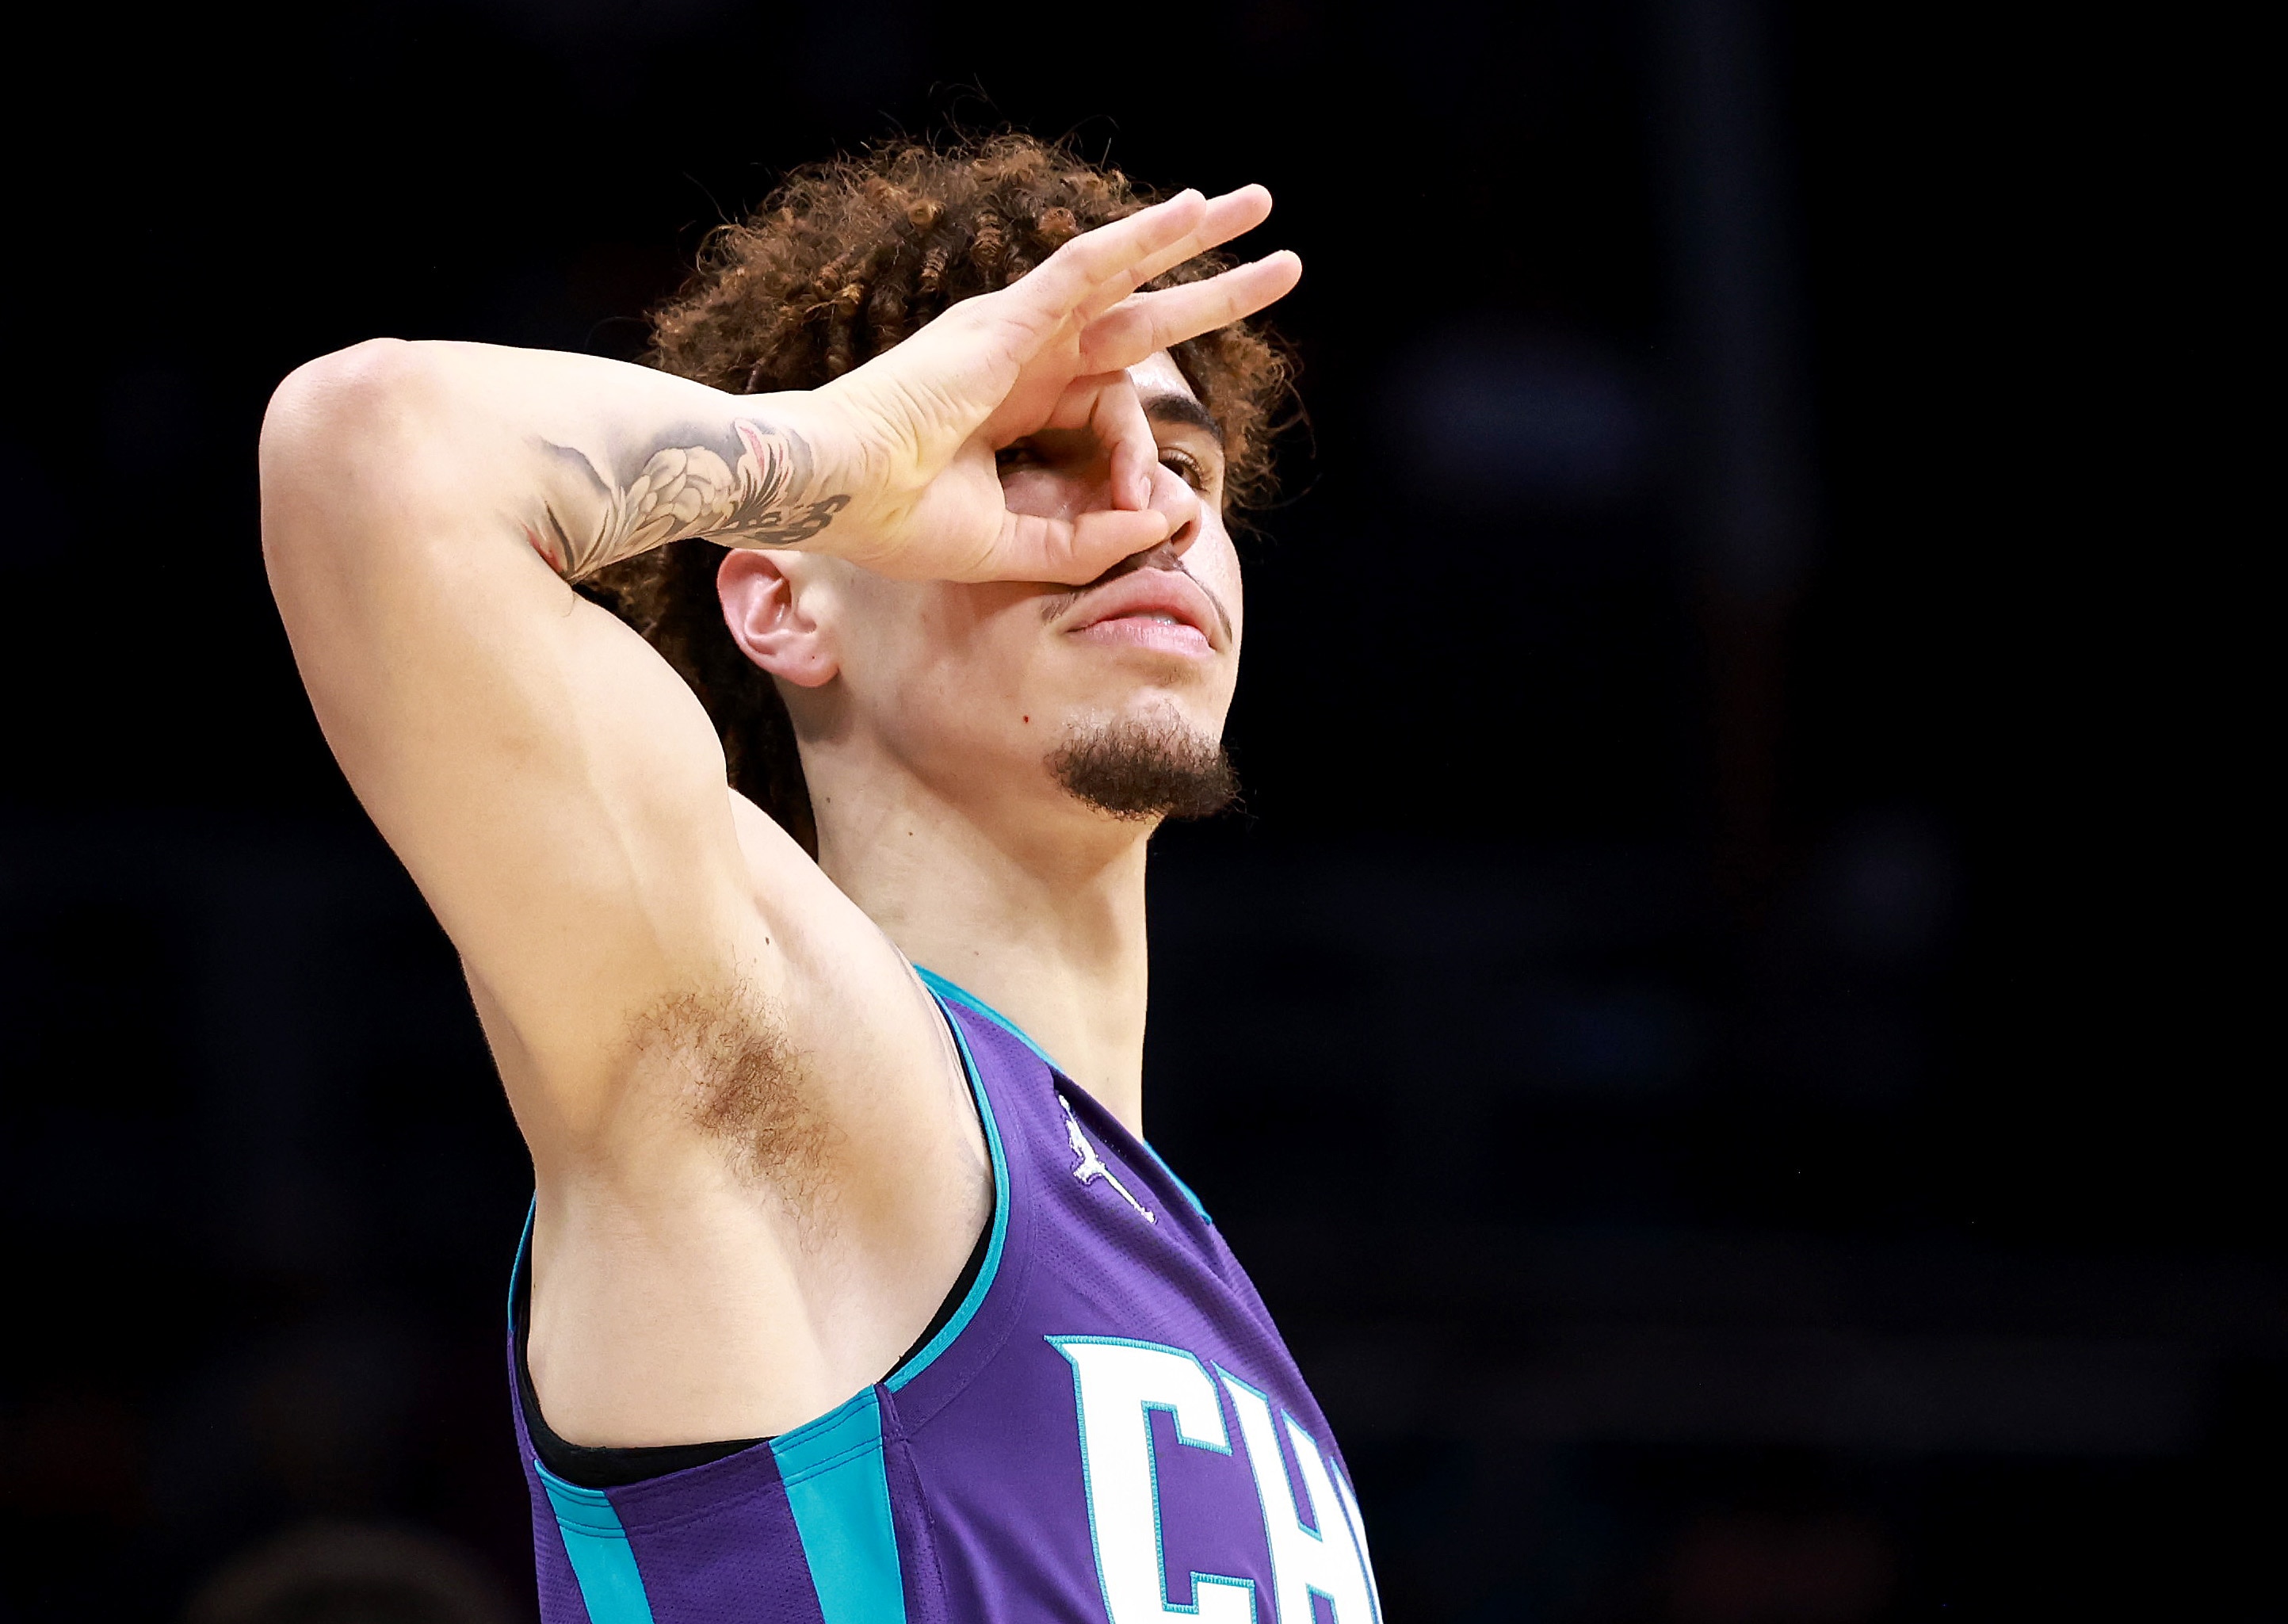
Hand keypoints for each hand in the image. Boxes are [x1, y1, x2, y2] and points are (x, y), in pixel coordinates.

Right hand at [805, 187, 1300, 583]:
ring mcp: (1017, 331)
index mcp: (1020, 407)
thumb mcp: (1013, 546)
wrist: (834, 494)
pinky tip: (1194, 213)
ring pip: (1125, 273)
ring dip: (1194, 242)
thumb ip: (1088, 541)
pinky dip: (1140, 237)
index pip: (1112, 414)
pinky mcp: (1006, 319)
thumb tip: (1167, 523)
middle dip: (1212, 291)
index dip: (1140, 463)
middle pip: (1140, 316)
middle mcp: (1026, 358)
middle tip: (1283, 266)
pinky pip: (1085, 266)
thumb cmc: (896, 522)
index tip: (1145, 513)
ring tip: (1261, 212)